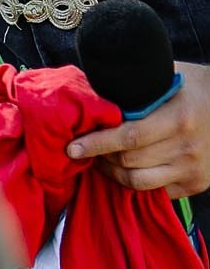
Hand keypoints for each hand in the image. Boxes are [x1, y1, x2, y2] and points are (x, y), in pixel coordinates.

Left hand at [70, 65, 209, 194]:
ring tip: (101, 159)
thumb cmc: (191, 88)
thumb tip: (90, 94)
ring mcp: (193, 168)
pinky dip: (134, 181)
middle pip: (128, 161)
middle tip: (83, 149)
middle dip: (100, 156)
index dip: (97, 144)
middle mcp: (188, 147)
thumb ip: (132, 88)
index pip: (129, 137)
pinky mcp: (196, 183)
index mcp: (179, 118)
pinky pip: (155, 191)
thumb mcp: (165, 77)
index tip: (72, 147)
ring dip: (112, 172)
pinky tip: (125, 169)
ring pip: (137, 181)